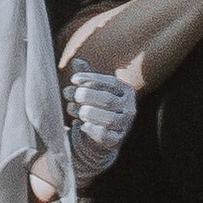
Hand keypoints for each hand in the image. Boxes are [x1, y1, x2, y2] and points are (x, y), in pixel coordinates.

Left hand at [62, 66, 137, 181]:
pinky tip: (82, 125)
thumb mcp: (93, 91)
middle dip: (87, 95)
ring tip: (76, 110)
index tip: (73, 79)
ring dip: (89, 112)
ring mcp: (124, 126)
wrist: (98, 138)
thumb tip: (76, 60)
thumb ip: (87, 78)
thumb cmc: (96, 108)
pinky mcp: (115, 141)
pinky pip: (106, 136)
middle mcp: (129, 108)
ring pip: (109, 119)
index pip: (110, 82)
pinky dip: (93, 130)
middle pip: (108, 100)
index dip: (91, 79)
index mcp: (126, 91)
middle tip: (73, 95)